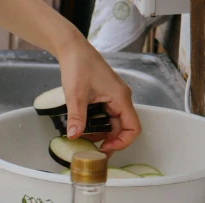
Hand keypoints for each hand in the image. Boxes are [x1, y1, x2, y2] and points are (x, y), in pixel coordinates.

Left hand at [57, 35, 140, 151]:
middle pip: (123, 129)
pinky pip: (106, 117)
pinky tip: (84, 129)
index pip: (133, 128)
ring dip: (102, 135)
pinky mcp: (105, 98)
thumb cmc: (78, 64)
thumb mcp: (76, 94)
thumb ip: (76, 117)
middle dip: (109, 142)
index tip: (104, 148)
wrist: (72, 48)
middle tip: (93, 151)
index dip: (122, 143)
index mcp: (120, 98)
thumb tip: (74, 136)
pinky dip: (97, 126)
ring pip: (113, 125)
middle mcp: (120, 99)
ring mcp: (113, 98)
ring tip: (86, 140)